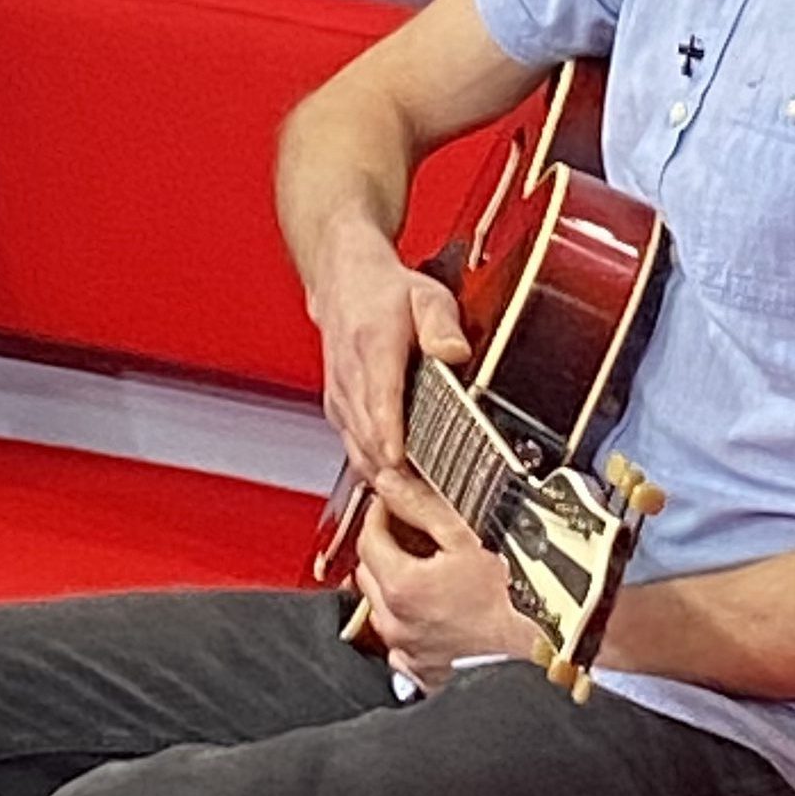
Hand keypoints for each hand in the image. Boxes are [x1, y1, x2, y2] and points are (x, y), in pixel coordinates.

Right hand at [305, 211, 469, 483]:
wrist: (342, 282)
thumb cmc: (387, 293)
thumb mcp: (426, 295)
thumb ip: (442, 323)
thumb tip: (454, 351)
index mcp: (373, 347)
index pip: (379, 396)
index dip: (389, 432)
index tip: (400, 461)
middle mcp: (351, 378)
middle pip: (369, 435)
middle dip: (397, 474)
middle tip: (432, 507)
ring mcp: (342, 398)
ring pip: (359, 450)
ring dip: (387, 482)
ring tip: (422, 513)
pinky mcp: (340, 411)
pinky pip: (355, 451)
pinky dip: (376, 474)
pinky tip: (403, 494)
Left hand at [346, 467, 537, 692]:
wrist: (526, 660)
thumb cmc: (504, 607)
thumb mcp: (467, 541)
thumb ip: (423, 507)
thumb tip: (391, 484)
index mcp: (400, 584)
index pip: (368, 535)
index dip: (379, 512)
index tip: (391, 503)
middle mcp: (393, 619)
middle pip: (368, 568)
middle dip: (382, 545)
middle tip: (406, 532)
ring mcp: (402, 647)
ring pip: (378, 604)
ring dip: (390, 583)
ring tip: (423, 571)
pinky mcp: (414, 667)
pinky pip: (395, 638)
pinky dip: (403, 620)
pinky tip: (428, 611)